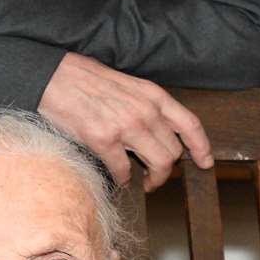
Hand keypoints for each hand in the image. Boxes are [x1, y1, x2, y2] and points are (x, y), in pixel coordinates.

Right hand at [36, 52, 212, 189]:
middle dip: (167, 169)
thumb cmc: (86, 79)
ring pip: (158, 165)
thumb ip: (146, 105)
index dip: (202, 147)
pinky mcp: (103, 140)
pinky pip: (123, 171)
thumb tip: (157, 131)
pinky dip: (123, 179)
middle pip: (174, 152)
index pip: (190, 125)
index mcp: (153, 95)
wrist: (54, 77)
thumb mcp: (127, 85)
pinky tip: (118, 178)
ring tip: (144, 183)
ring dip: (153, 180)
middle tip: (156, 176)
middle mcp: (145, 111)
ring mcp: (126, 126)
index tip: (206, 162)